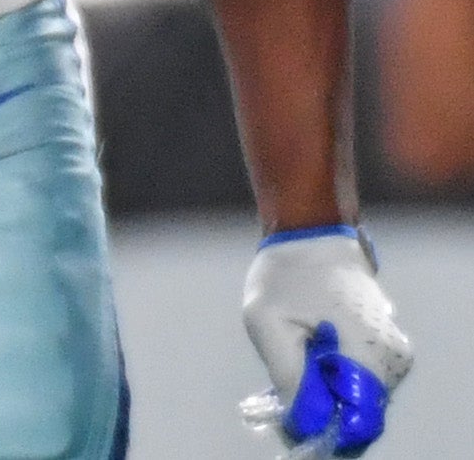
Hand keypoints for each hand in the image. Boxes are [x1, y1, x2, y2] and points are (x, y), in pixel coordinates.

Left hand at [243, 227, 409, 454]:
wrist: (311, 233)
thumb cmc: (286, 275)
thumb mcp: (269, 326)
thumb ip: (292, 382)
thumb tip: (307, 427)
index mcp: (371, 356)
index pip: (359, 424)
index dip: (324, 429)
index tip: (290, 417)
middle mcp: (393, 361)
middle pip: (358, 412)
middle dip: (320, 409)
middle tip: (281, 386)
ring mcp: (392, 353)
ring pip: (357, 396)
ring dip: (324, 392)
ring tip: (292, 360)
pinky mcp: (384, 346)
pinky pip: (359, 378)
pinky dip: (331, 377)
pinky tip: (305, 354)